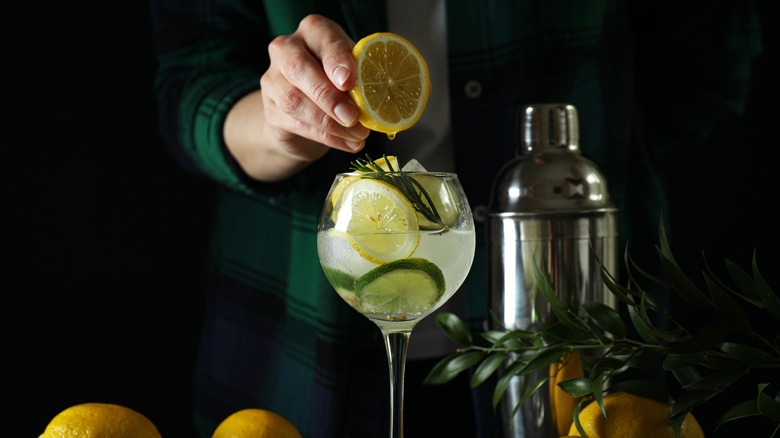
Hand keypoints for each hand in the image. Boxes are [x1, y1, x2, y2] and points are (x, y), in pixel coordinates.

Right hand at [263, 14, 368, 152]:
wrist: (305, 114)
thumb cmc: (336, 83)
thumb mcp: (353, 73)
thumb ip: (360, 77)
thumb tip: (377, 98)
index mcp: (312, 31)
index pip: (322, 37)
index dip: (336, 59)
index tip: (349, 82)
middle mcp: (286, 50)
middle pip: (298, 67)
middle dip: (327, 95)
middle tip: (352, 117)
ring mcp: (273, 81)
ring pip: (294, 100)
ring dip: (329, 123)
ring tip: (358, 135)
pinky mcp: (270, 111)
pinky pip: (297, 125)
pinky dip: (326, 137)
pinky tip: (348, 144)